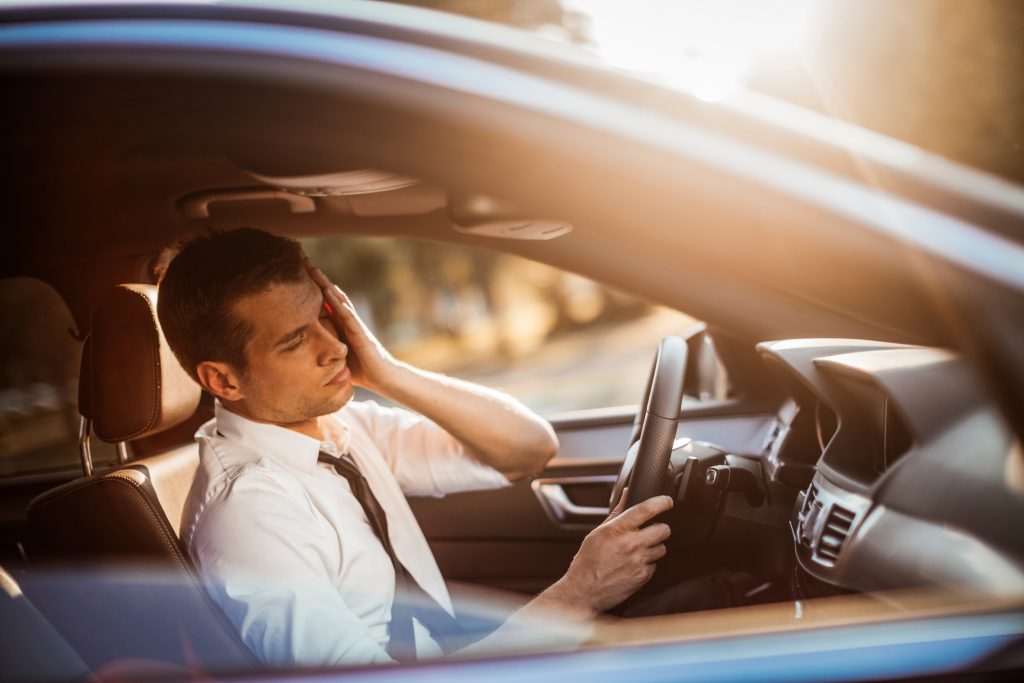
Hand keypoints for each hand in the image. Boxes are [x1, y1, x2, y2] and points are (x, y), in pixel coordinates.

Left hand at [307, 263, 397, 392]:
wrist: (384, 379)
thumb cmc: (362, 371)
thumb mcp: (338, 360)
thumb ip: (326, 354)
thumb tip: (304, 360)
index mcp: (342, 328)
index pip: (327, 304)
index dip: (315, 290)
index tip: (302, 276)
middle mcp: (349, 322)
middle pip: (332, 296)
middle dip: (319, 280)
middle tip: (305, 262)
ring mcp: (355, 326)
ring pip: (340, 300)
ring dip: (326, 284)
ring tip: (314, 270)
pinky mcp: (361, 334)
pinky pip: (347, 315)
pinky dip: (337, 302)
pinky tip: (327, 291)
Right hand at [551, 493, 672, 614]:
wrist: (584, 591)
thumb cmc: (588, 560)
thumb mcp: (598, 532)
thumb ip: (617, 512)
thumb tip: (627, 493)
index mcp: (618, 529)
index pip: (646, 509)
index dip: (662, 502)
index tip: (667, 501)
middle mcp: (631, 544)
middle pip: (663, 529)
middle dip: (660, 528)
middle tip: (650, 530)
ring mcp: (639, 561)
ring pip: (662, 548)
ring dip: (654, 547)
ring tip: (639, 550)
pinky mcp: (643, 577)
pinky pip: (655, 565)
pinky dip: (648, 563)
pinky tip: (634, 564)